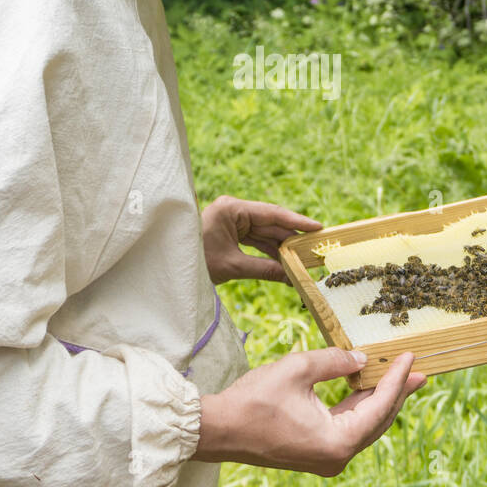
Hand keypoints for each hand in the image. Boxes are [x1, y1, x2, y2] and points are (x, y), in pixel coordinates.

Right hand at [192, 349, 426, 476]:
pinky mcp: (316, 451)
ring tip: (400, 376)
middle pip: (378, 420)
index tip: (411, 357)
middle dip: (397, 392)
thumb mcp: (298, 368)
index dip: (397, 379)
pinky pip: (347, 427)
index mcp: (337, 442)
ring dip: (379, 398)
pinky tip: (366, 387)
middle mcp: (337, 456)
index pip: (379, 406)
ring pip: (364, 424)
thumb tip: (361, 359)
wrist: (220, 429)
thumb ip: (335, 361)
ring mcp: (326, 457)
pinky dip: (358, 406)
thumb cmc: (254, 400)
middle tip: (418, 370)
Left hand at [200, 194, 321, 283]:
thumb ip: (264, 269)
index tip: (318, 228)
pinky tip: (285, 263)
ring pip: (264, 234)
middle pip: (270, 224)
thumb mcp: (232, 266)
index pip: (272, 213)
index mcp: (231, 208)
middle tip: (315, 250)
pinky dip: (269, 252)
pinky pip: (255, 241)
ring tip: (304, 260)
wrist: (168, 266)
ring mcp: (232, 221)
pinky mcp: (230, 232)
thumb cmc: (194, 261)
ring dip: (282, 248)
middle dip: (292, 239)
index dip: (297, 222)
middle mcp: (233, 210)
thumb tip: (292, 277)